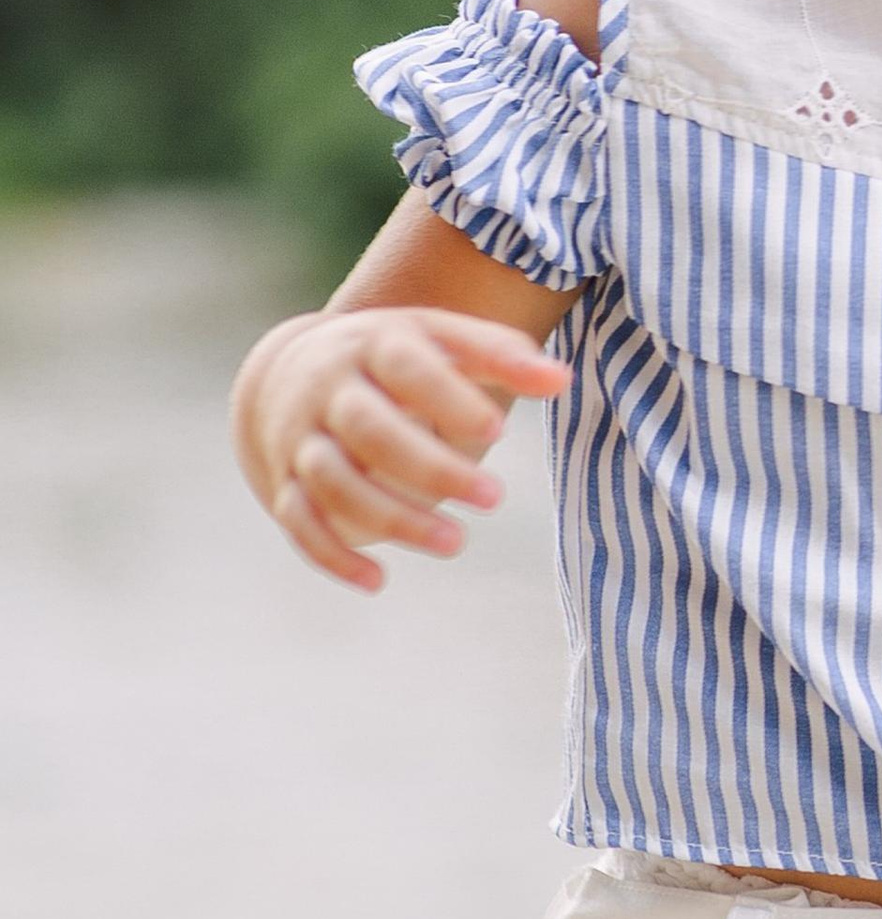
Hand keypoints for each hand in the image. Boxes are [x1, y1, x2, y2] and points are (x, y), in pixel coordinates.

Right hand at [231, 307, 568, 593]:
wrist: (287, 369)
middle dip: (430, 468)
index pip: (408, 368)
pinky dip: (332, 555)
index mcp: (374, 344)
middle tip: (495, 498)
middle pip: (371, 431)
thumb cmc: (393, 355)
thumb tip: (561, 381)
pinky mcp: (283, 481)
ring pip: (335, 482)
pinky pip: (299, 522)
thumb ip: (502, 355)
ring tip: (456, 543)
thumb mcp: (442, 337)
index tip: (498, 426)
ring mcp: (301, 438)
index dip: (449, 398)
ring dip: (392, 518)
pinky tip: (378, 580)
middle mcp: (329, 391)